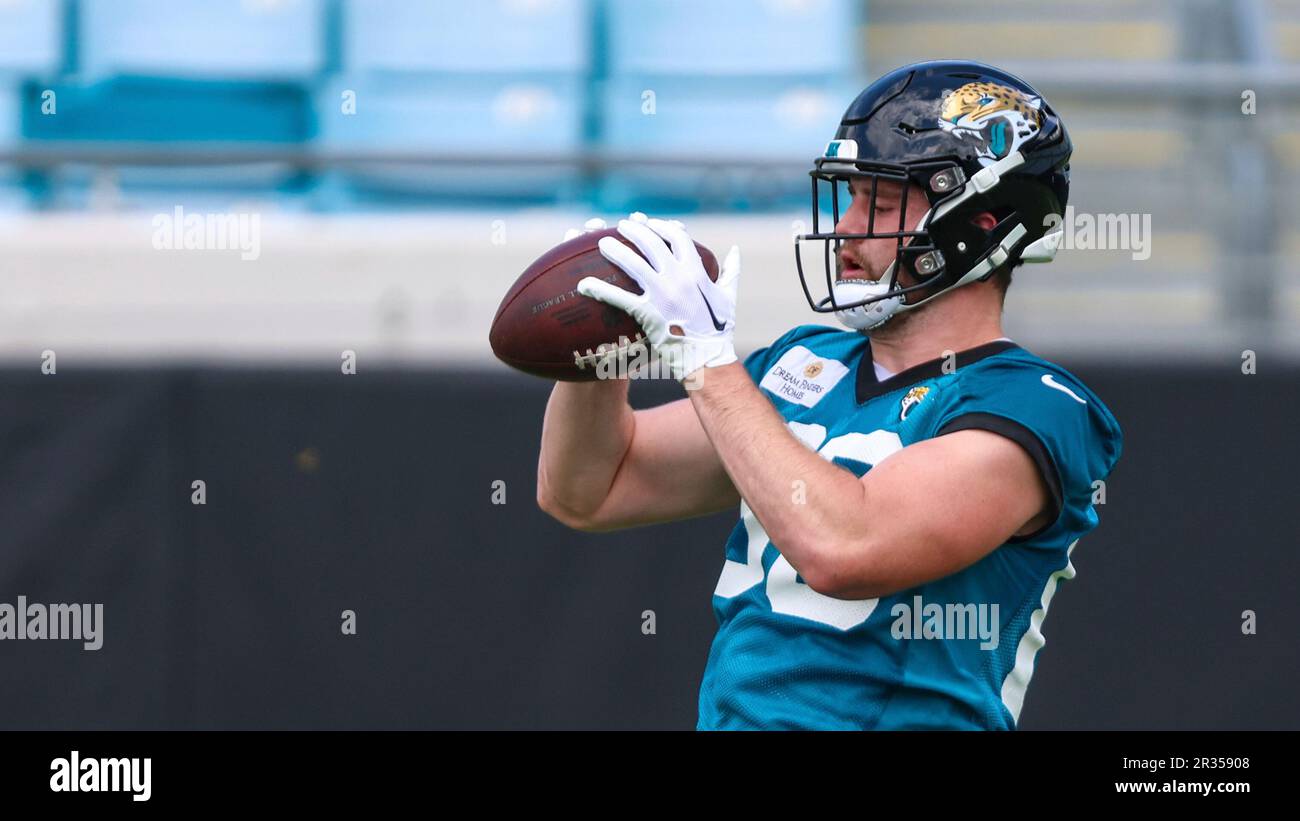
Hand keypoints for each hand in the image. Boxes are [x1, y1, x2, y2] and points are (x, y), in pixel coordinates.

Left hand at [577, 216, 739, 382]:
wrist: (709, 356)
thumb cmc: (720, 328)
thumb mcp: (729, 295)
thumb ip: (731, 271)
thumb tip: (736, 251)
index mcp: (697, 271)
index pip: (678, 237)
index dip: (662, 227)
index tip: (649, 222)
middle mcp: (679, 277)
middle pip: (652, 244)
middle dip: (634, 231)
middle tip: (620, 226)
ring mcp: (663, 294)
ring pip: (634, 264)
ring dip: (615, 250)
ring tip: (602, 243)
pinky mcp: (649, 313)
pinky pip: (619, 298)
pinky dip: (600, 289)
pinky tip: (583, 285)